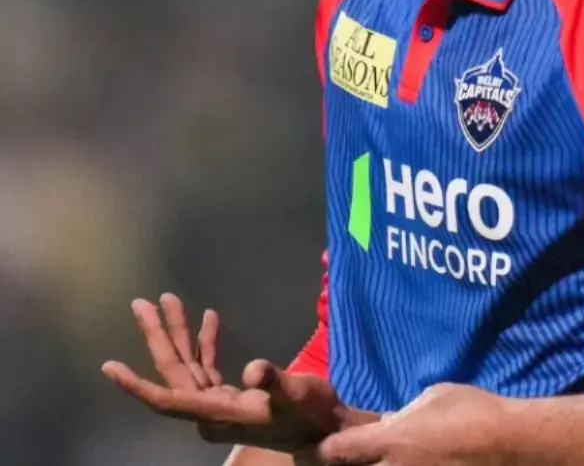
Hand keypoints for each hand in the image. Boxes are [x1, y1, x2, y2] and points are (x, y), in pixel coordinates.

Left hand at [101, 294, 376, 451]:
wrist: (326, 429)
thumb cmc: (311, 415)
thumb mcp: (298, 395)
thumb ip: (274, 381)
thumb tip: (254, 369)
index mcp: (217, 414)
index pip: (168, 399)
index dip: (137, 385)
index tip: (110, 366)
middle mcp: (210, 410)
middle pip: (174, 373)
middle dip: (158, 338)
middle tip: (142, 304)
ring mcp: (218, 402)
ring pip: (188, 366)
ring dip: (180, 334)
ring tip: (169, 301)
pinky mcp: (231, 395)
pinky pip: (208, 366)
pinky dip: (206, 344)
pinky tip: (209, 318)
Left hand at [318, 383, 511, 465]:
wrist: (513, 444)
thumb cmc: (475, 411)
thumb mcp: (434, 397)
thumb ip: (403, 414)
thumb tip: (390, 424)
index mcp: (390, 440)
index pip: (336, 450)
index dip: (327, 446)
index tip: (329, 442)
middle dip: (349, 464)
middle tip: (357, 455)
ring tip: (387, 459)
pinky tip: (417, 463)